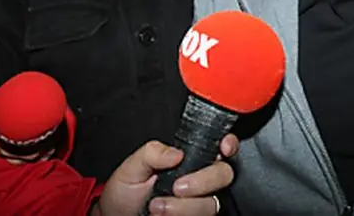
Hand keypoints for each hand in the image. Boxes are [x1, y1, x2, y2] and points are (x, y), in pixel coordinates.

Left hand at [94, 136, 238, 215]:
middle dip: (203, 181)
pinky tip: (164, 215)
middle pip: (223, 174)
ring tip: (157, 206)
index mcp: (188, 159)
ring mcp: (199, 202)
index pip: (218, 146)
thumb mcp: (132, 167)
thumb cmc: (125, 193)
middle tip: (177, 187)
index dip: (228, 144)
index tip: (223, 148)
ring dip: (184, 206)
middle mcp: (199, 180)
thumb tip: (176, 152)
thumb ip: (152, 153)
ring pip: (212, 203)